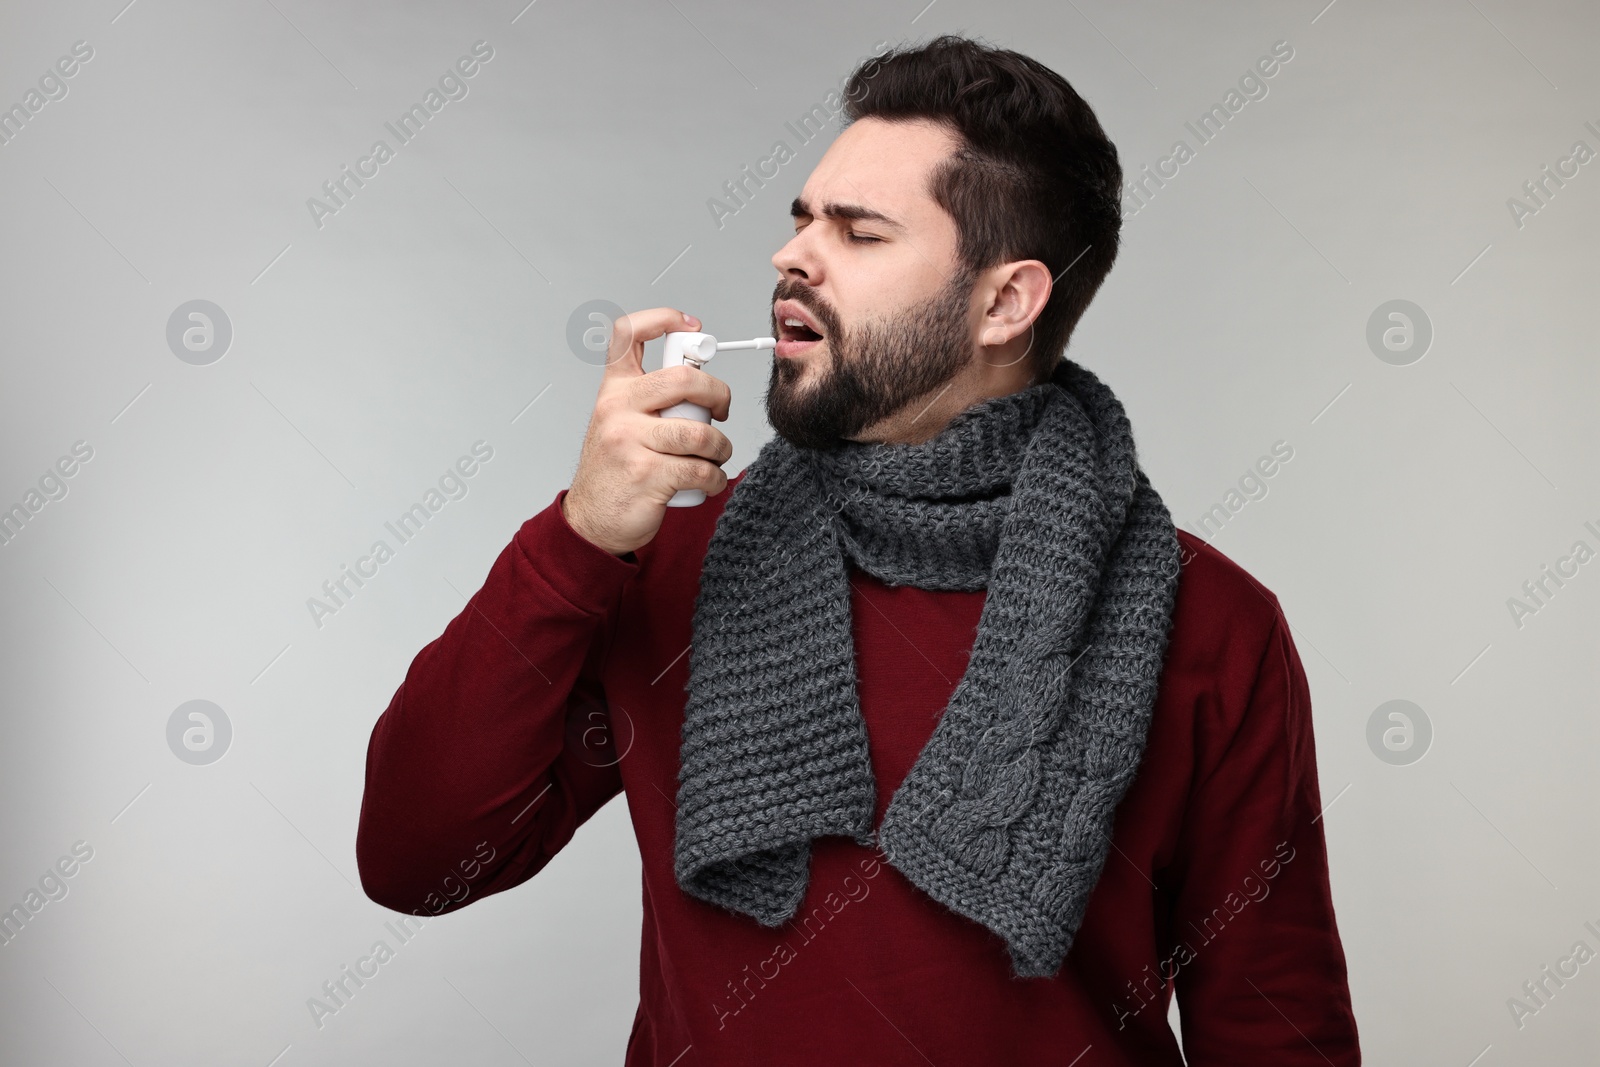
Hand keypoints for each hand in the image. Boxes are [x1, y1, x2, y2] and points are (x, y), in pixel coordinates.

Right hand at [562, 308, 733, 556]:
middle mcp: (617, 409)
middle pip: (686, 380)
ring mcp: (630, 441)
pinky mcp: (647, 474)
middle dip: (719, 394)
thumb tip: (702, 381)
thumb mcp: (622, 422)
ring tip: (715, 457)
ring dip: (720, 448)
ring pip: (701, 432)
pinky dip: (715, 479)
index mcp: (614, 390)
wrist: (593, 520)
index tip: (691, 327)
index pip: (629, 334)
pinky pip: (701, 469)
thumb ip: (652, 400)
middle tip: (721, 411)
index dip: (663, 319)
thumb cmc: (617, 469)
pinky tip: (707, 482)